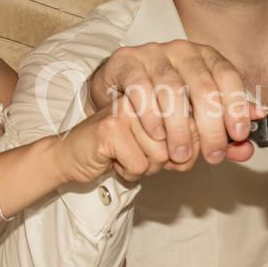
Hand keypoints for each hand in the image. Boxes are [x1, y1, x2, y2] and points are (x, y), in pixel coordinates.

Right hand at [55, 103, 191, 184]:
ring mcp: (126, 110)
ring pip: (159, 155)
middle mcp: (144, 96)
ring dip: (143, 167)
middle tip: (138, 155)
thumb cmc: (121, 151)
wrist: (74, 156)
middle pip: (176, 144)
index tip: (162, 153)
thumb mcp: (159, 148)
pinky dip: (128, 172)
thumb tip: (192, 151)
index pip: (194, 125)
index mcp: (158, 94)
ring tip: (124, 155)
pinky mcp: (110, 128)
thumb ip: (183, 145)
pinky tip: (113, 160)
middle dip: (160, 162)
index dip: (183, 151)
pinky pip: (139, 164)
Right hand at [87, 41, 255, 165]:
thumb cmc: (164, 101)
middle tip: (212, 154)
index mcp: (206, 57)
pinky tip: (156, 133)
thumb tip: (247, 146)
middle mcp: (182, 51)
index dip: (236, 106)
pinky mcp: (126, 62)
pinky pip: (140, 87)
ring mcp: (153, 54)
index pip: (228, 77)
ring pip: (171, 88)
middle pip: (203, 86)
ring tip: (180, 153)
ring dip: (179, 126)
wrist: (119, 88)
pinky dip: (150, 114)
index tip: (238, 135)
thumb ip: (223, 128)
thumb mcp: (198, 113)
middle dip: (210, 126)